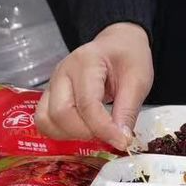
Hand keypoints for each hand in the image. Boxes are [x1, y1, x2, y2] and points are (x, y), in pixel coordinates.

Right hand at [37, 23, 152, 150]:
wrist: (118, 43)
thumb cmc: (128, 56)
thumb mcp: (138, 79)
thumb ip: (128, 110)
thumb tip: (121, 140)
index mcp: (85, 62)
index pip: (87, 103)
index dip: (103, 128)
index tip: (122, 142)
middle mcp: (62, 72)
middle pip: (60, 113)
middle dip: (85, 132)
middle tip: (109, 134)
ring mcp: (53, 84)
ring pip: (47, 120)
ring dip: (70, 134)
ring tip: (96, 131)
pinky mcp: (51, 95)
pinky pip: (46, 121)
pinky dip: (62, 132)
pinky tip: (83, 130)